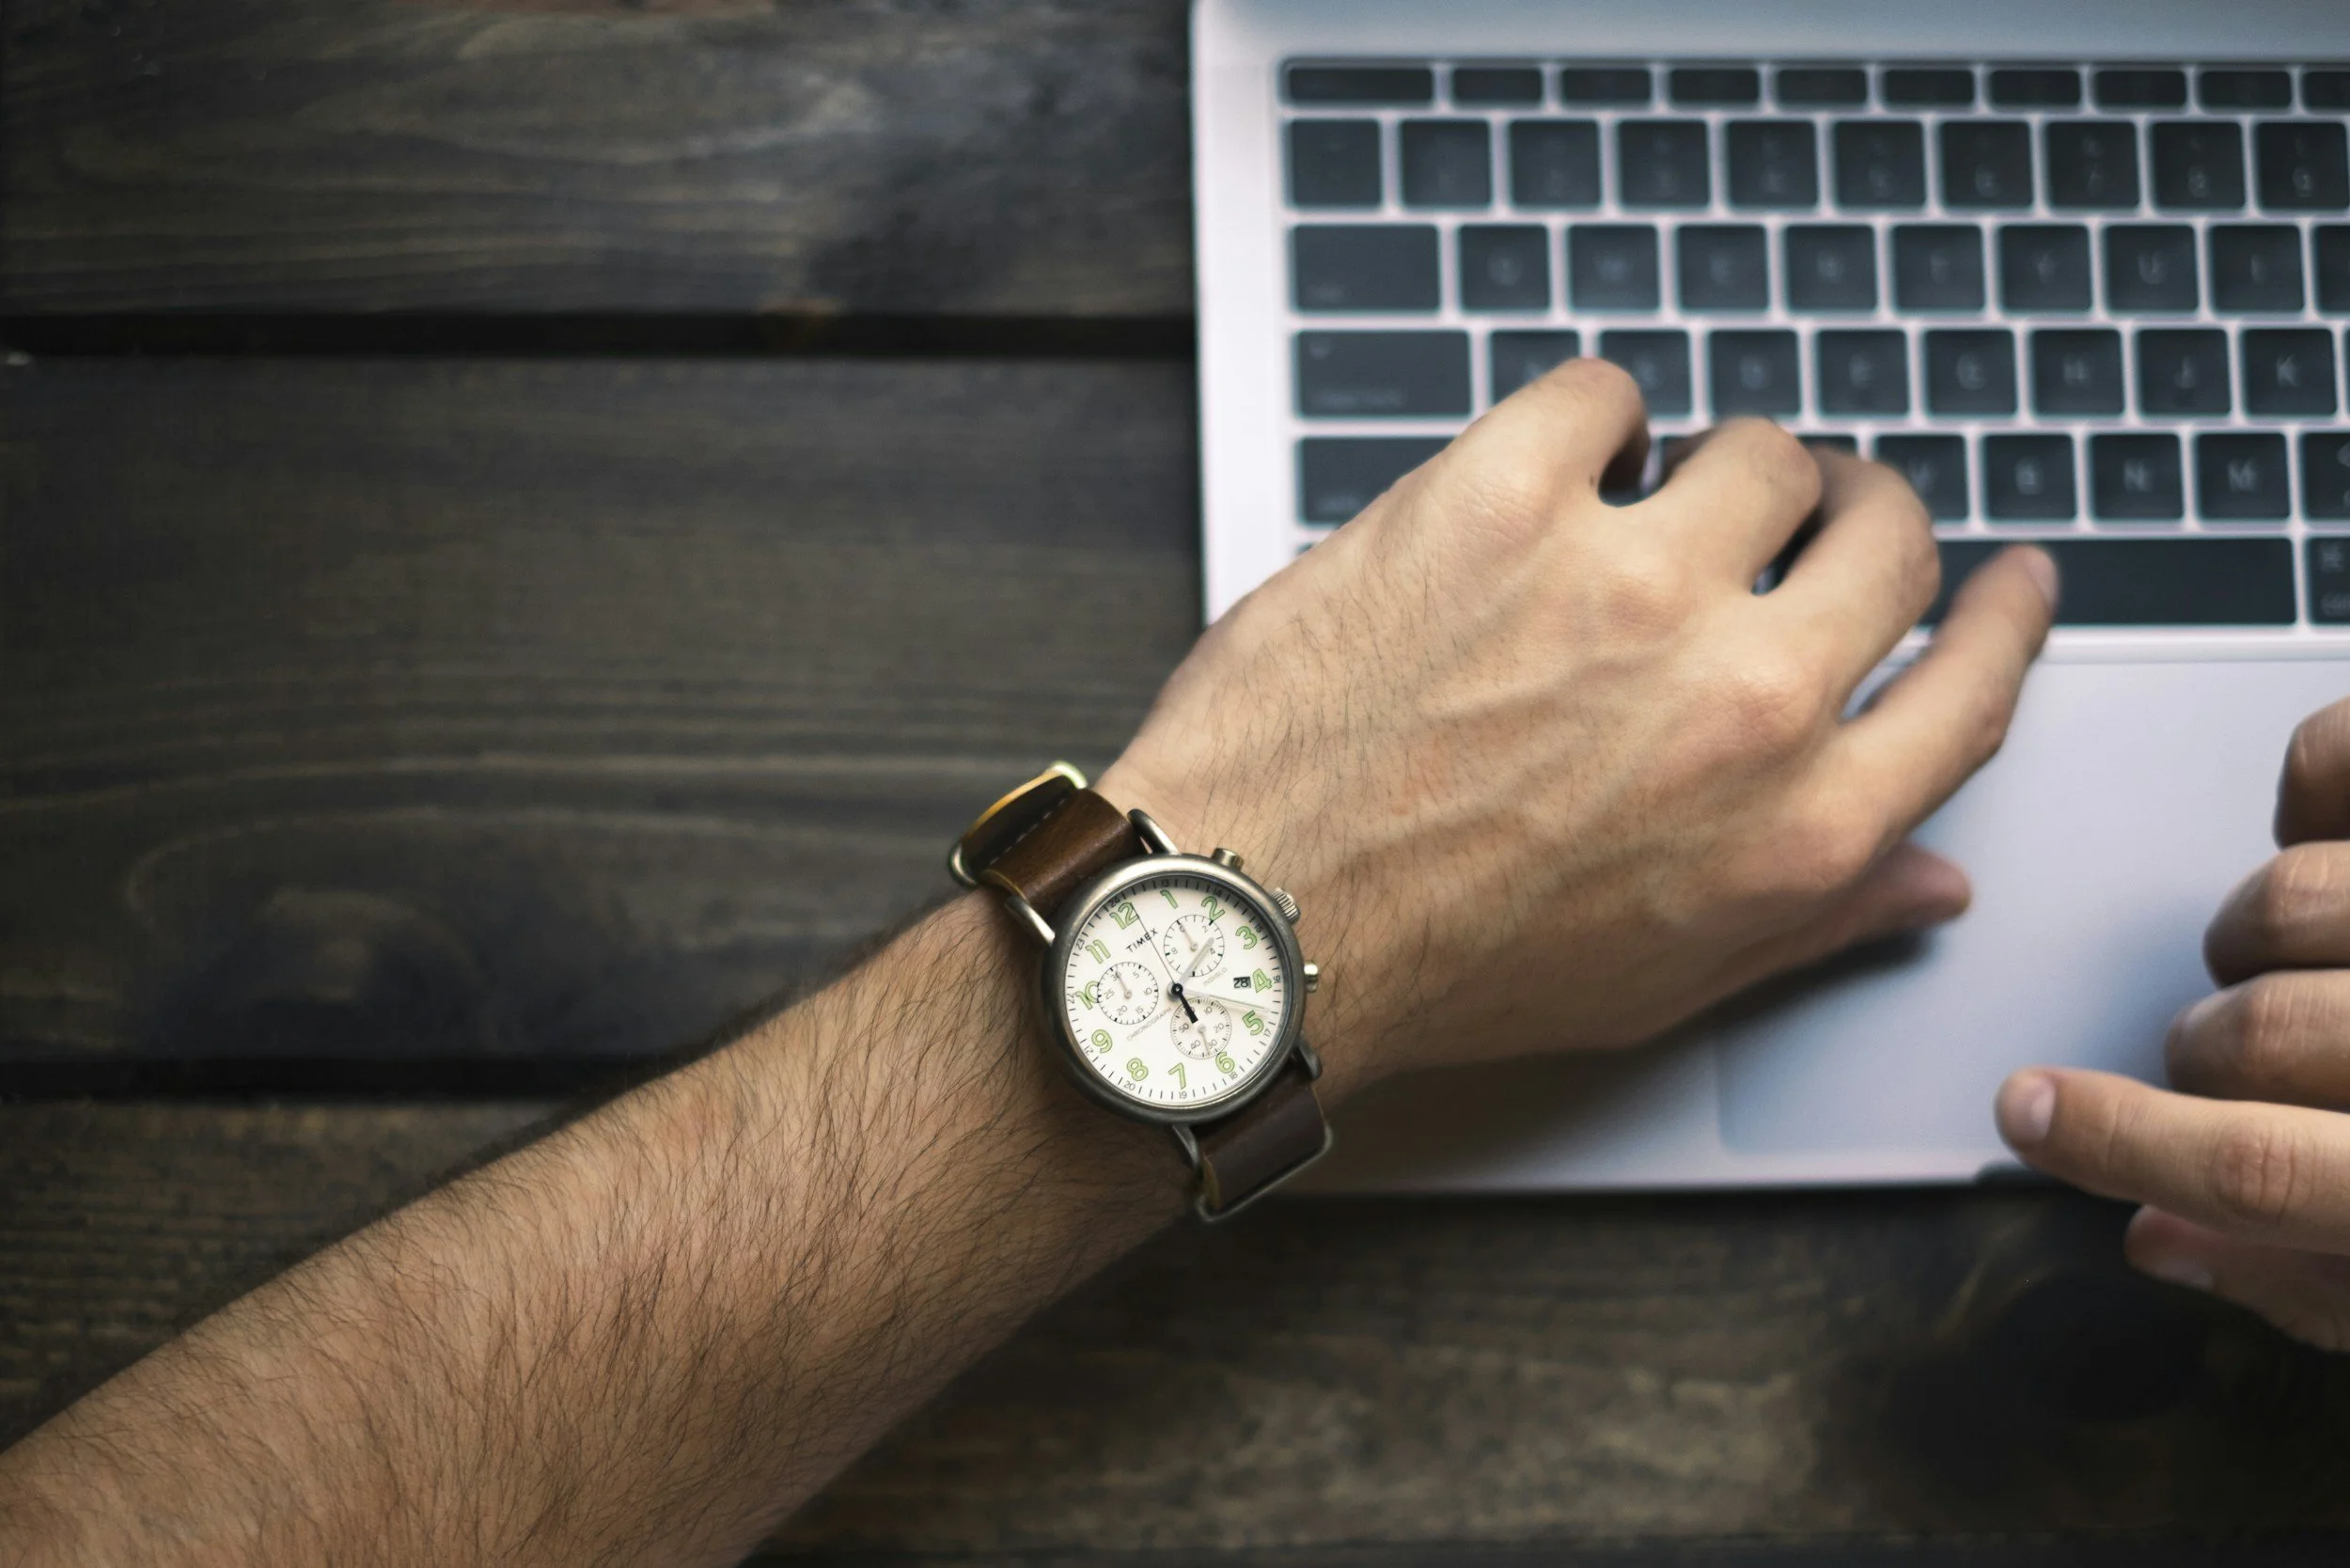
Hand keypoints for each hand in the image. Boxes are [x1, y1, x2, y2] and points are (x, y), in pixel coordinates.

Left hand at [1099, 359, 2056, 1096]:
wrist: (1252, 927)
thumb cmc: (1438, 966)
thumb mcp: (1660, 982)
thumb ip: (1815, 918)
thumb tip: (1931, 875)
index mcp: (1797, 824)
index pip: (1974, 683)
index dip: (2003, 614)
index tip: (2004, 577)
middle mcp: (1740, 697)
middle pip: (1888, 537)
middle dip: (1860, 516)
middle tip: (1809, 516)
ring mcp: (1624, 584)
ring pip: (1758, 449)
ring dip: (1716, 471)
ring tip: (1647, 508)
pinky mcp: (1499, 501)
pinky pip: (1603, 393)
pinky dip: (1589, 420)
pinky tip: (1553, 470)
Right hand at [1996, 697, 2349, 1349]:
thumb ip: (2322, 1285)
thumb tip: (2159, 1240)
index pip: (2263, 1169)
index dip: (2118, 1146)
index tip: (2027, 1114)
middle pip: (2253, 1034)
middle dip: (2207, 1055)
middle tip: (2235, 1059)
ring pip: (2286, 899)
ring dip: (2261, 933)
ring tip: (2316, 956)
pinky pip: (2333, 756)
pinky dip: (2309, 783)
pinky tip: (2329, 831)